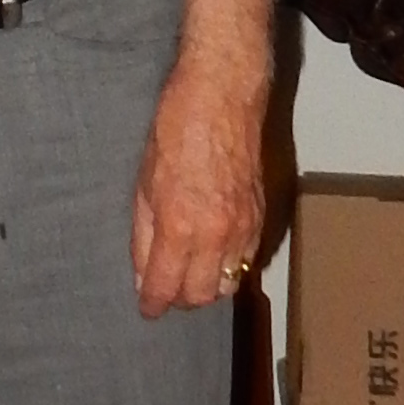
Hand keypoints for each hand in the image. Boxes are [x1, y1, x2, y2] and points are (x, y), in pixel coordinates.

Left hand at [129, 46, 268, 317]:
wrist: (222, 96)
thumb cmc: (175, 130)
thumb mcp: (143, 184)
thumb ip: (143, 236)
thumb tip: (143, 274)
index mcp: (180, 227)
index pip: (166, 288)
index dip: (153, 304)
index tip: (147, 307)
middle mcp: (216, 234)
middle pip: (202, 296)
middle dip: (181, 299)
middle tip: (165, 287)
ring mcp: (243, 227)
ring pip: (229, 284)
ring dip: (208, 286)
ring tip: (190, 273)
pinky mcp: (260, 216)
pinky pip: (247, 260)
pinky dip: (230, 266)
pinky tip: (214, 254)